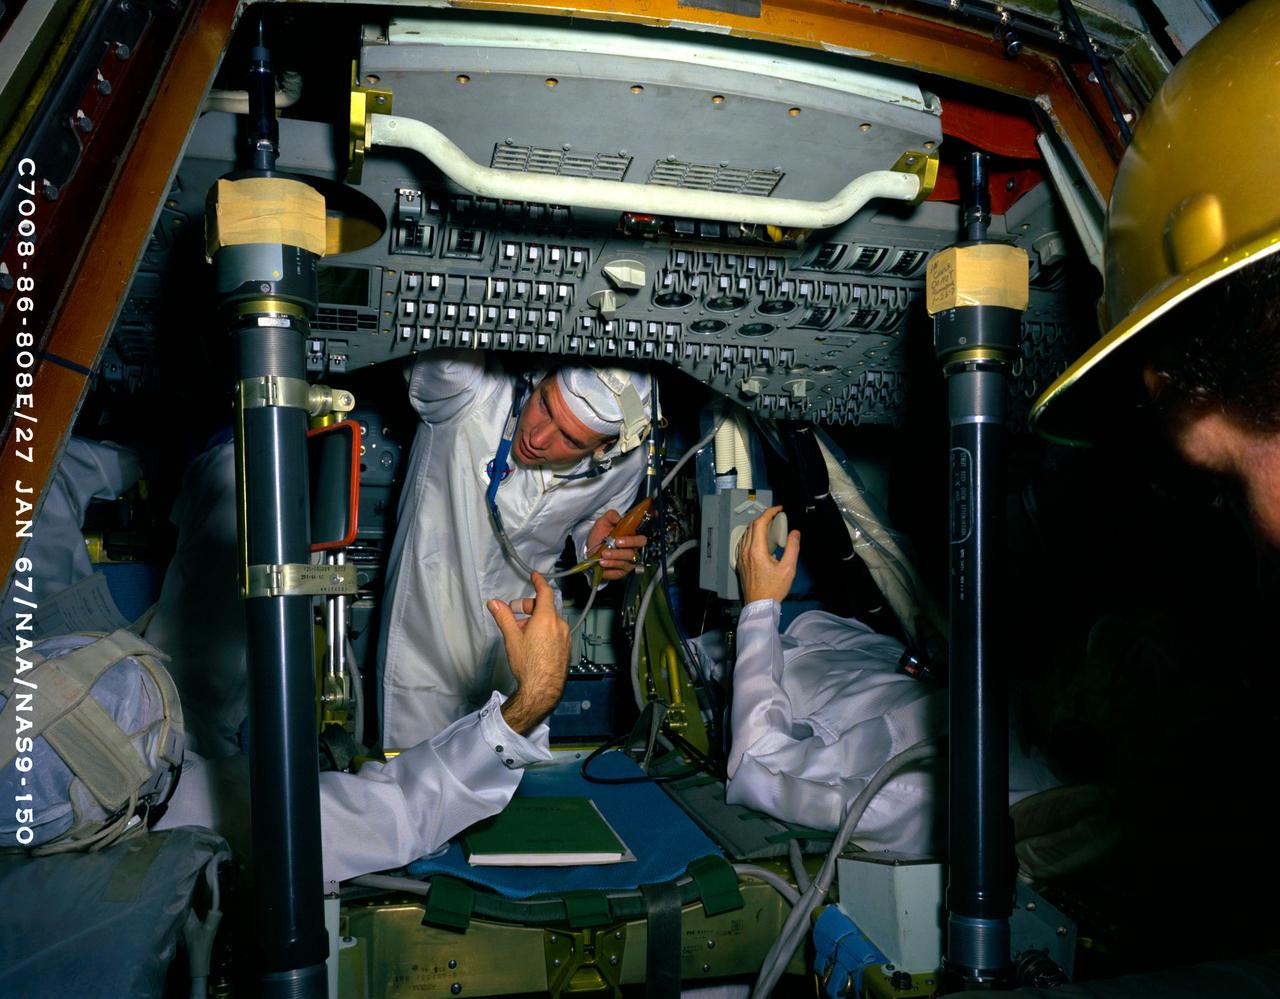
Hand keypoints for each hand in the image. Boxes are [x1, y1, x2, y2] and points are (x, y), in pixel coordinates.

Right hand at [487, 573, 570, 733]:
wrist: (542, 689)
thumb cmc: (527, 663)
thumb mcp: (511, 638)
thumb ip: (503, 617)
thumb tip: (493, 602)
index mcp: (547, 618)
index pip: (545, 592)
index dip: (539, 582)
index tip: (534, 575)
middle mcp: (560, 624)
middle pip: (545, 607)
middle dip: (528, 607)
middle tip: (514, 615)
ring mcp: (565, 637)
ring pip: (550, 621)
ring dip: (536, 621)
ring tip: (521, 633)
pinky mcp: (566, 648)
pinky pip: (555, 632)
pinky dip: (544, 631)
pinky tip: (533, 644)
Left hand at [586, 509, 647, 580]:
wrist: (590, 550)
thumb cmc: (599, 536)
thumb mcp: (603, 522)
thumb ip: (611, 516)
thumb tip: (619, 518)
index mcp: (631, 538)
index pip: (641, 540)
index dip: (632, 541)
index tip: (618, 540)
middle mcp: (632, 551)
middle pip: (634, 553)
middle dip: (621, 552)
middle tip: (609, 549)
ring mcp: (627, 562)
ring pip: (626, 563)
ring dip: (613, 558)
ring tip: (603, 555)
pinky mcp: (621, 571)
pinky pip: (618, 571)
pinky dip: (610, 567)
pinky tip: (603, 563)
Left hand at [737, 506, 799, 604]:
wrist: (759, 604)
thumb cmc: (773, 589)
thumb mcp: (788, 568)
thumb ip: (792, 548)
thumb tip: (795, 533)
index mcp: (756, 550)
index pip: (760, 523)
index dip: (769, 512)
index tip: (778, 509)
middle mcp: (746, 551)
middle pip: (752, 526)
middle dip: (764, 518)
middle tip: (777, 517)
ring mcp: (741, 557)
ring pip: (746, 534)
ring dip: (757, 526)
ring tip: (770, 527)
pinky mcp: (741, 563)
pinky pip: (744, 543)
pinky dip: (752, 536)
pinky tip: (761, 541)